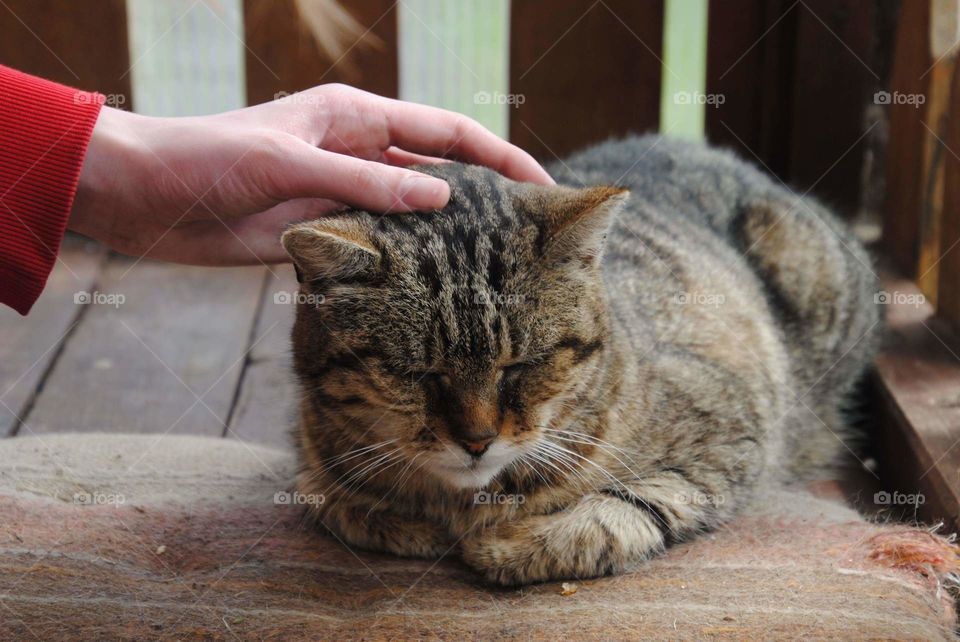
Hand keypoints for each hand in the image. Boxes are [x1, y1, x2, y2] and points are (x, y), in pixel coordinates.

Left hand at [69, 83, 552, 264]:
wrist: (142, 196)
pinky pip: (378, 247)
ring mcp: (342, 195)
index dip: (499, 156)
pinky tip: (432, 289)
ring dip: (448, 237)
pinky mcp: (322, 233)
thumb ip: (364, 182)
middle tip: (531, 235)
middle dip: (485, 197)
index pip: (446, 131)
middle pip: (439, 172)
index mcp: (355, 117)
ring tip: (494, 270)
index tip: (542, 185)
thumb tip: (444, 197)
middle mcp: (357, 153)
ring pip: (412, 214)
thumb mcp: (288, 164)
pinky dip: (406, 264)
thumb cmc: (207, 158)